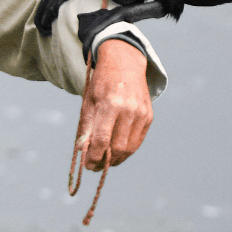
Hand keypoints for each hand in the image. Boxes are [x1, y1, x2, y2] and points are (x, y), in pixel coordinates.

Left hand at [75, 39, 152, 170]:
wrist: (124, 65)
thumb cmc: (101, 84)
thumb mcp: (88, 102)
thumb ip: (86, 127)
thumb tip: (82, 152)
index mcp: (110, 105)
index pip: (102, 139)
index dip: (94, 156)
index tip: (87, 165)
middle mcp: (129, 110)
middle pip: (118, 147)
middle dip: (105, 161)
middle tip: (94, 166)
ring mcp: (142, 114)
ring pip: (130, 148)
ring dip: (117, 159)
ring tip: (104, 162)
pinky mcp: (149, 117)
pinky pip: (138, 141)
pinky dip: (127, 150)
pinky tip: (117, 153)